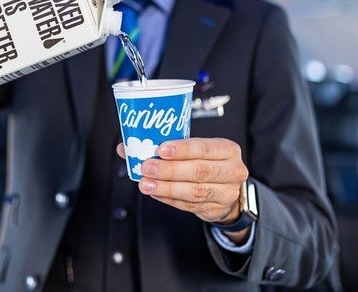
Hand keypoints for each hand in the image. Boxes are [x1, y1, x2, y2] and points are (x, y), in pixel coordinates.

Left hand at [116, 137, 248, 225]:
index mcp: (227, 149)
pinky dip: (170, 199)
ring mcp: (226, 193)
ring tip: (147, 184)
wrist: (228, 189)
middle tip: (147, 167)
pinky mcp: (216, 210)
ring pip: (194, 191)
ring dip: (167, 187)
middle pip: (199, 171)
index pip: (204, 148)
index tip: (161, 150)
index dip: (182, 149)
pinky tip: (156, 193)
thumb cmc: (207, 163)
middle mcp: (232, 171)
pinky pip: (189, 205)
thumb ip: (164, 147)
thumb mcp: (195, 150)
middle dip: (170, 170)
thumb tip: (125, 147)